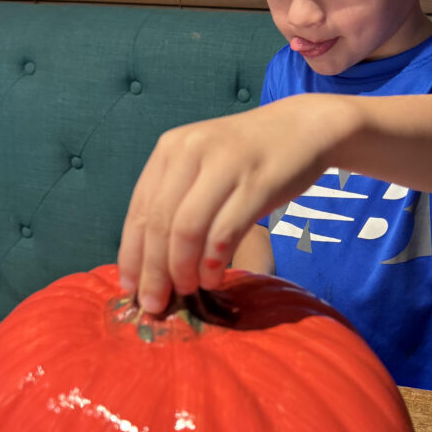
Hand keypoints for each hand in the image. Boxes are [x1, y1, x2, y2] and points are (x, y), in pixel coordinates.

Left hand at [117, 96, 334, 312]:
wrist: (303, 128)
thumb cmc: (248, 156)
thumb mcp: (203, 165)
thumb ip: (178, 199)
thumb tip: (152, 261)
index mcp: (170, 150)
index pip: (139, 209)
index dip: (131, 254)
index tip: (129, 288)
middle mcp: (191, 152)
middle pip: (159, 223)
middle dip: (153, 271)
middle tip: (156, 303)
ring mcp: (224, 165)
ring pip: (187, 229)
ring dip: (182, 269)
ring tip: (187, 290)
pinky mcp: (257, 182)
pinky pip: (224, 231)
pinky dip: (213, 261)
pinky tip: (212, 276)